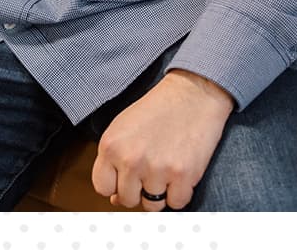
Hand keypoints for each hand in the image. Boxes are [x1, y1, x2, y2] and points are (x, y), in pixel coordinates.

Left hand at [91, 69, 234, 210]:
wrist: (194, 92)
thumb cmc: (158, 108)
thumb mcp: (125, 126)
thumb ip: (114, 160)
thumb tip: (114, 198)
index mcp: (110, 145)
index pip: (102, 188)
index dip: (116, 183)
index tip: (126, 174)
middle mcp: (130, 160)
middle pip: (127, 200)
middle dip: (138, 189)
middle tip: (151, 167)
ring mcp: (156, 169)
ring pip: (152, 205)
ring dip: (160, 191)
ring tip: (166, 164)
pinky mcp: (183, 175)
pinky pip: (177, 204)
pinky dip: (180, 192)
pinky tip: (181, 169)